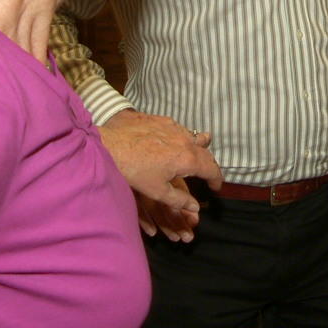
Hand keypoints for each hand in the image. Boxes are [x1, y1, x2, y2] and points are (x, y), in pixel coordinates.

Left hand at [99, 110, 221, 240]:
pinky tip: (175, 140)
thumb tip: (196, 208)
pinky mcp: (161, 119)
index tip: (216, 187)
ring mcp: (173, 127)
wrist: (110, 145)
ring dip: (199, 146)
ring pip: (194, 136)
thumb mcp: (157, 191)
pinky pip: (179, 128)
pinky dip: (182, 136)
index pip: (212, 169)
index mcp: (188, 159)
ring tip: (199, 151)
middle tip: (208, 174)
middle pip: (206, 152)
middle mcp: (185, 140)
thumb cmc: (134, 171)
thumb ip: (180, 200)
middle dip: (209, 164)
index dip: (217, 179)